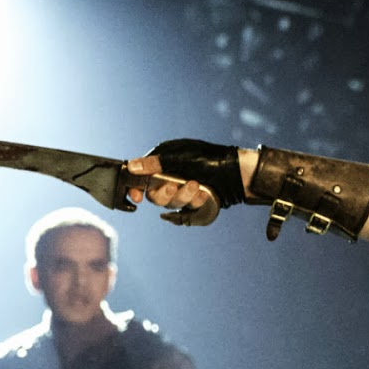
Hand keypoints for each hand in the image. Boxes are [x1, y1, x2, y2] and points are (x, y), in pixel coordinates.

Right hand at [127, 139, 245, 225]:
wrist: (237, 172)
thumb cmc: (210, 158)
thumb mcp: (181, 157)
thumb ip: (157, 163)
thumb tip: (132, 167)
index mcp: (161, 164)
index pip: (141, 179)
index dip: (135, 189)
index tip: (137, 196)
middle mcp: (169, 178)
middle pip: (154, 196)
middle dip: (164, 193)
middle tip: (174, 186)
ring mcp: (181, 191)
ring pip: (171, 204)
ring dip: (183, 196)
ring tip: (196, 185)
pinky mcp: (193, 202)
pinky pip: (187, 211)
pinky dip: (194, 203)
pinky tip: (203, 195)